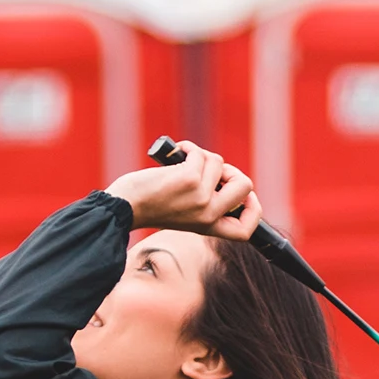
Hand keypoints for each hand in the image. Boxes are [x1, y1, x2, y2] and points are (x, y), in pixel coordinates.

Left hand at [107, 140, 261, 240]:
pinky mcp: (190, 179)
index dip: (253, 210)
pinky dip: (188, 148)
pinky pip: (201, 154)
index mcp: (208, 226)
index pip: (246, 231)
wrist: (124, 206)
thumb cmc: (150, 205)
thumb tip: (221, 172)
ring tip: (182, 162)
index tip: (246, 196)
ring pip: (219, 163)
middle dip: (232, 170)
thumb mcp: (184, 213)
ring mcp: (201, 198)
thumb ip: (204, 202)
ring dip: (201, 156)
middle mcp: (209, 214)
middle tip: (212, 169)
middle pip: (245, 186)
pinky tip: (175, 154)